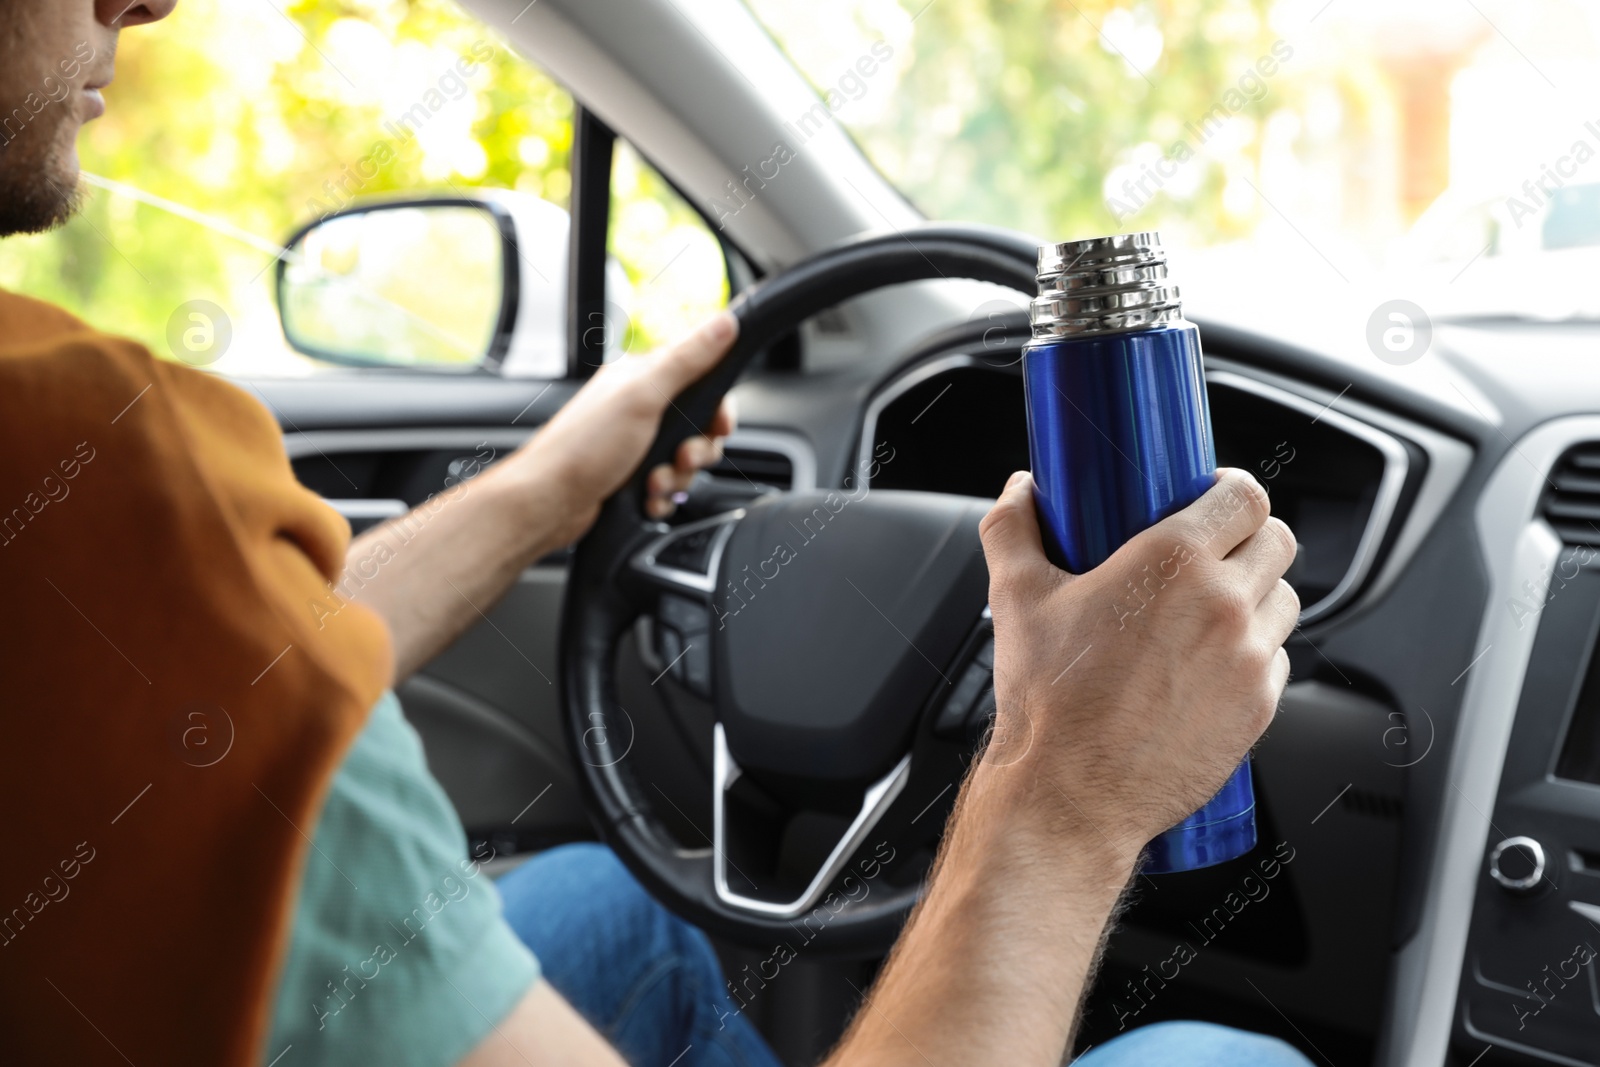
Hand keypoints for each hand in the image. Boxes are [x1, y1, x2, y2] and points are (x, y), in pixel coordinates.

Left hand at [516, 312, 738, 541]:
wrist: (549, 504)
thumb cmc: (584, 448)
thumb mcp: (642, 396)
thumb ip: (688, 360)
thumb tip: (725, 322)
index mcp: (642, 379)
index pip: (702, 380)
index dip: (718, 407)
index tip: (720, 425)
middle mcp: (639, 408)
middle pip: (699, 427)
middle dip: (697, 450)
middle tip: (680, 458)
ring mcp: (635, 444)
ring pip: (685, 461)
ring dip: (676, 478)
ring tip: (653, 482)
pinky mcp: (631, 476)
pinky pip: (667, 487)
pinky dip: (661, 497)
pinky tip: (646, 499)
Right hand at [976, 468, 1298, 864]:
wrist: (1070, 794)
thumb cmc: (1046, 699)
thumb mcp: (1016, 598)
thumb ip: (1012, 529)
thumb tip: (1019, 491)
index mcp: (1173, 561)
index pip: (1245, 496)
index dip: (1232, 490)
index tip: (1213, 498)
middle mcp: (1224, 603)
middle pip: (1278, 540)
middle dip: (1249, 538)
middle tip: (1212, 552)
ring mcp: (1250, 658)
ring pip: (1284, 599)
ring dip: (1256, 594)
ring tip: (1211, 610)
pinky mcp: (1260, 707)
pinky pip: (1277, 659)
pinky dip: (1253, 654)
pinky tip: (1209, 663)